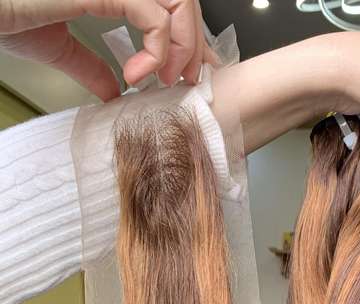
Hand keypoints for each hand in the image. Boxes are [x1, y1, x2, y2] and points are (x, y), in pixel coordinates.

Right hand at [0, 0, 215, 101]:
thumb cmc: (3, 14)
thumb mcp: (56, 45)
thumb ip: (90, 64)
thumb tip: (112, 91)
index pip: (166, 2)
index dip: (188, 36)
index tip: (188, 72)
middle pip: (181, 0)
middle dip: (194, 44)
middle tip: (183, 80)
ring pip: (178, 3)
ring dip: (182, 47)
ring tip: (164, 79)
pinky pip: (154, 18)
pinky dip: (157, 52)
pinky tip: (137, 76)